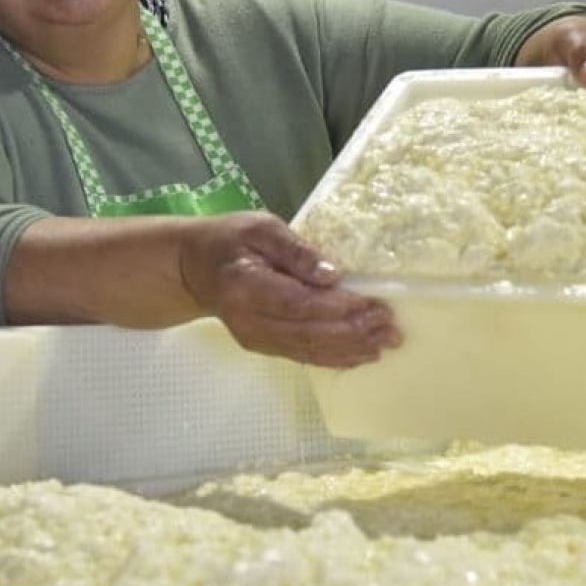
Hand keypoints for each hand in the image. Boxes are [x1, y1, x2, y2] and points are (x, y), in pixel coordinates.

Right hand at [177, 211, 401, 367]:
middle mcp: (250, 321)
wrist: (196, 270)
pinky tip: (361, 355)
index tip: (373, 304)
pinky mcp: (264, 347)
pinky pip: (304, 356)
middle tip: (390, 328)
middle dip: (353, 332)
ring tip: (385, 343)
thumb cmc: (230, 240)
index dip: (338, 307)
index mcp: (246, 287)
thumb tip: (333, 274)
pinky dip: (335, 357)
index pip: (299, 303)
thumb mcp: (262, 228)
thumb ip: (296, 251)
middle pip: (309, 333)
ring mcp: (256, 339)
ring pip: (309, 350)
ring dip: (350, 349)